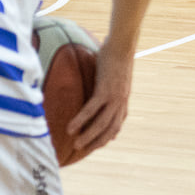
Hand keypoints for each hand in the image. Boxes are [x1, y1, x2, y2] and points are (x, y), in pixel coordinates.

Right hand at [66, 39, 132, 154]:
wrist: (122, 46)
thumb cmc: (115, 55)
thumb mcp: (113, 74)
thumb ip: (108, 82)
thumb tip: (101, 78)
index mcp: (123, 99)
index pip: (117, 124)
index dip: (108, 135)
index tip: (99, 143)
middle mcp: (120, 102)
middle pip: (109, 129)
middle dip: (96, 142)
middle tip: (82, 149)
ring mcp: (114, 98)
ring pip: (101, 124)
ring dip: (88, 136)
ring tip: (76, 144)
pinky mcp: (105, 91)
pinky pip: (91, 110)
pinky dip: (81, 120)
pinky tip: (71, 127)